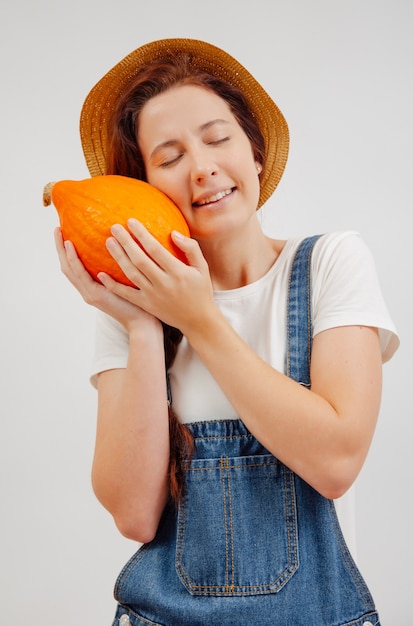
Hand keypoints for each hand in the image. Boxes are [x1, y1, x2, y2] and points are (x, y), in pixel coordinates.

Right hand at [54, 228, 156, 330]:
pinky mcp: (95, 295)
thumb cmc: (141, 303)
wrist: (143, 323)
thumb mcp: (128, 281)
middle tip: (56, 229)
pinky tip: (71, 246)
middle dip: (60, 248)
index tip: (65, 234)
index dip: (67, 252)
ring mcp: (90, 294)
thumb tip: (129, 244)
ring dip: (63, 251)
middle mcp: (88, 292)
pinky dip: (74, 260)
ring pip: (70, 270)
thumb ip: (123, 267)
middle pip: (67, 267)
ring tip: (60, 234)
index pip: (75, 268)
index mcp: (94, 289)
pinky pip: (81, 275)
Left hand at [98, 219, 215, 333]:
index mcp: (177, 272)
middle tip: (114, 227)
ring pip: (131, 274)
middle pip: (139, 259)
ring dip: (118, 257)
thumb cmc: (201, 291)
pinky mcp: (146, 304)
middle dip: (125, 242)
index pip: (155, 249)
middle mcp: (163, 283)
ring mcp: (153, 295)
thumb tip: (173, 233)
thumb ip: (191, 249)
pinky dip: (113, 285)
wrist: (198, 321)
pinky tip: (101, 274)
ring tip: (109, 242)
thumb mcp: (203, 268)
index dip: (142, 234)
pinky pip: (126, 294)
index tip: (131, 221)